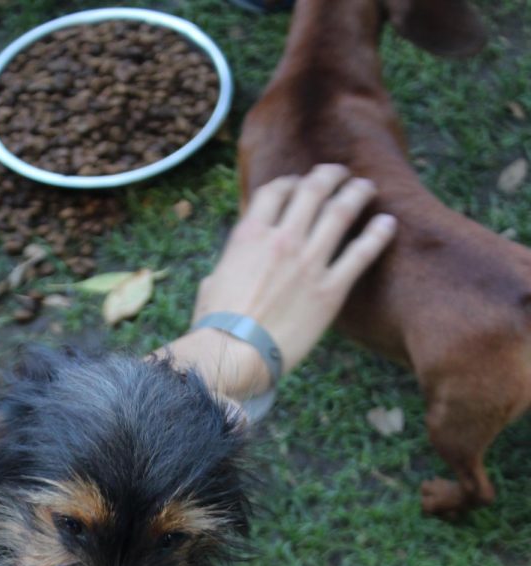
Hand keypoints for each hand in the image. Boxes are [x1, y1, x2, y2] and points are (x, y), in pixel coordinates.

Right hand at [162, 165, 395, 399]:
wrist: (235, 355)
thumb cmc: (216, 327)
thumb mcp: (212, 284)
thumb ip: (228, 269)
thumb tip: (224, 274)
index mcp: (250, 235)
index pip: (275, 191)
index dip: (290, 182)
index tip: (299, 184)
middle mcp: (282, 240)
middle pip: (312, 191)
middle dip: (329, 176)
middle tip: (340, 174)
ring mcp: (308, 263)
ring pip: (340, 212)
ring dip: (356, 194)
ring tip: (366, 188)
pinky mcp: (330, 291)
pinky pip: (360, 254)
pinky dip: (377, 235)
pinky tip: (388, 223)